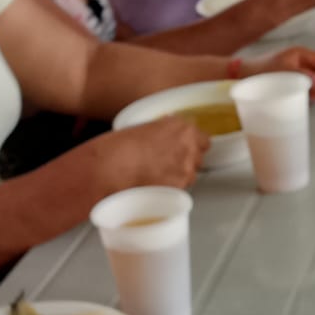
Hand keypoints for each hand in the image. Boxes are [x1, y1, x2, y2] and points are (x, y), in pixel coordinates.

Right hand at [91, 115, 207, 189]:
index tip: (184, 148)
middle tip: (168, 162)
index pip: (202, 139)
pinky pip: (181, 188)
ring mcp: (186, 167)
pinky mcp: (179, 186)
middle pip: (199, 157)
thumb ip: (164, 131)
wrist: (112, 166)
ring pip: (191, 174)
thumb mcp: (145, 127)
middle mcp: (188, 145)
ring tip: (159, 174)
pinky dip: (172, 188)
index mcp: (181, 126)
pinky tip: (156, 184)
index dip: (192, 145)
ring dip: (180, 175)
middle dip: (187, 160)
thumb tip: (167, 136)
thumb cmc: (120, 146)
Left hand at [244, 47, 314, 98]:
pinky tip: (308, 97)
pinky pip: (308, 84)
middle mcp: (301, 60)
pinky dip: (311, 91)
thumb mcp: (283, 71)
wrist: (243, 75)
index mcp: (301, 53)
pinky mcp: (293, 80)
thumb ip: (303, 76)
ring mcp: (298, 70)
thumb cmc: (262, 70)